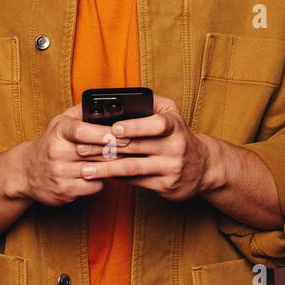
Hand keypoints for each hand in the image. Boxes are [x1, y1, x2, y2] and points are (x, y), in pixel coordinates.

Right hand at [11, 104, 125, 205]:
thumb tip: (104, 102)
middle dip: (117, 149)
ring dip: (114, 166)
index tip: (121, 133)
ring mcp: (60, 174)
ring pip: (96, 170)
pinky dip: (103, 180)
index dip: (102, 133)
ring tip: (130, 160)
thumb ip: (81, 112)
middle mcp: (57, 153)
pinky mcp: (65, 191)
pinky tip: (108, 174)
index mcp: (58, 132)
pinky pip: (93, 186)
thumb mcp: (59, 122)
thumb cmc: (50, 143)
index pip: (81, 131)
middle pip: (94, 151)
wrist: (25, 172)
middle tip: (137, 145)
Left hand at [80, 95, 223, 200]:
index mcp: (174, 126)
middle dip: (105, 148)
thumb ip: (150, 103)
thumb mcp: (172, 113)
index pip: (156, 125)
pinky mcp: (165, 186)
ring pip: (132, 168)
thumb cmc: (179, 134)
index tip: (114, 129)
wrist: (203, 167)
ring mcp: (170, 168)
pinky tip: (101, 175)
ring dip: (106, 168)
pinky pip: (136, 181)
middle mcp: (175, 147)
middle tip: (81, 148)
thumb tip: (121, 98)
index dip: (134, 126)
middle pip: (135, 147)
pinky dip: (116, 178)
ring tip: (85, 169)